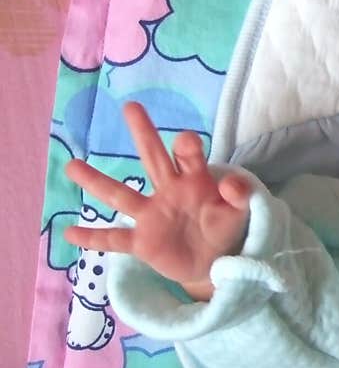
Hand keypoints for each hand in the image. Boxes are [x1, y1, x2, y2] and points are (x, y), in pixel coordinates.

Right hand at [64, 102, 251, 300]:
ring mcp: (152, 216)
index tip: (186, 142)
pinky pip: (115, 240)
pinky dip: (94, 239)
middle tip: (132, 106)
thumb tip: (233, 184)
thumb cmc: (222, 227)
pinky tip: (70, 233)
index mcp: (194, 181)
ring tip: (72, 166)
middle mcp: (168, 191)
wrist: (212, 260)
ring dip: (97, 182)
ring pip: (121, 196)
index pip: (189, 156)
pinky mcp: (143, 243)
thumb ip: (238, 197)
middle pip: (153, 159)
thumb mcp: (237, 213)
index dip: (187, 147)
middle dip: (144, 134)